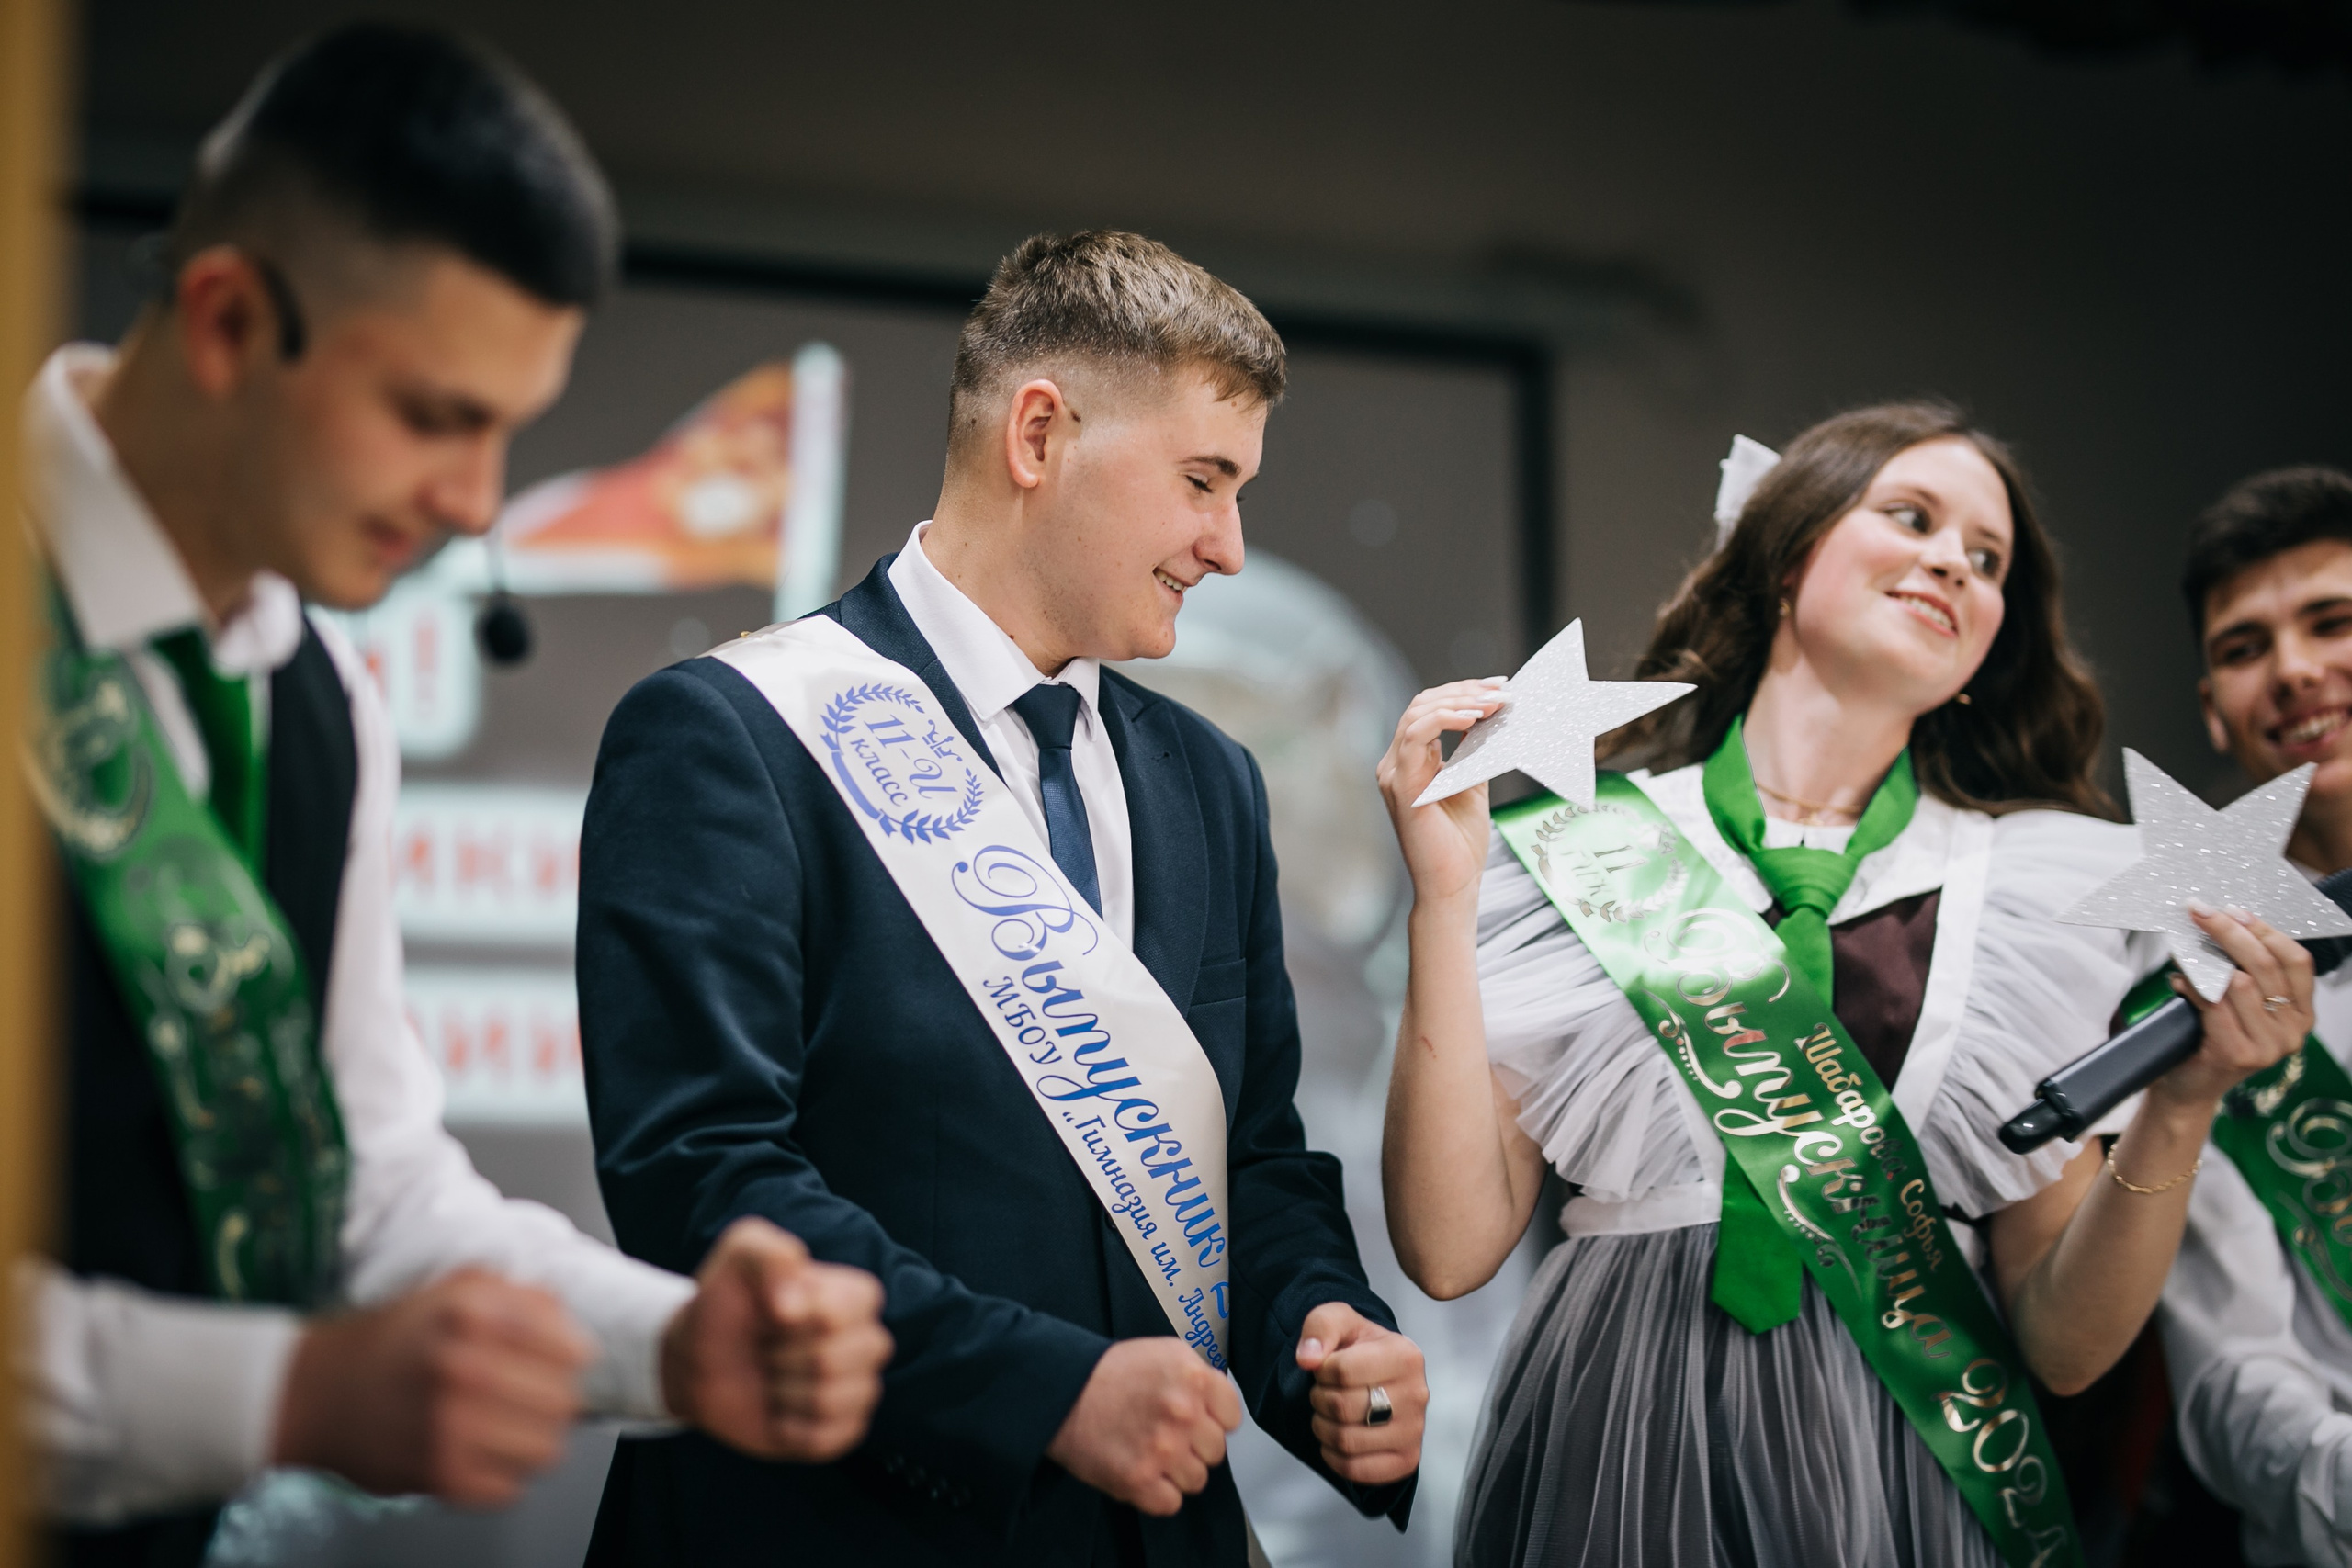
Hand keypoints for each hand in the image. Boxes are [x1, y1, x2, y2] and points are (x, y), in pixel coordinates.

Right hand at [272, 1267, 592, 1507]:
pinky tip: (481, 1453)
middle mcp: (463, 1367)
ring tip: (508, 1427)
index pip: (571, 1349)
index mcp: (474, 1314)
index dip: (570, 1357)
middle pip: (564, 1402)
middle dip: (555, 1400)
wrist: (314, 1392)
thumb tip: (569, 1323)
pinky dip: (502, 1475)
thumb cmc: (391, 1340)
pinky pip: (510, 1489)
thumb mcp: (456, 1290)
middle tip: (532, 1398)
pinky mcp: (438, 1476)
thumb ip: (522, 1296)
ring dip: (534, 1440)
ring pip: (546, 1450)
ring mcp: (451, 1426)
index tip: (560, 1361)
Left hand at [661, 1217, 891, 1461]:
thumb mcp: (740, 1253)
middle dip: (783, 1356)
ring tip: (769, 1378)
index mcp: (855, 1297)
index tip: (772, 1310)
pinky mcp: (840, 1432)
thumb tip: (793, 1304)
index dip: (803, 1313)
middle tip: (765, 1348)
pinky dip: (787, 1428)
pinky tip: (775, 1411)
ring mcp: (857, 1390)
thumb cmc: (726, 1303)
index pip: (853, 1307)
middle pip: (835, 1360)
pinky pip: (823, 1438)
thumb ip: (770, 1251)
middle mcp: (866, 1342)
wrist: (695, 1359)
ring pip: (830, 1400)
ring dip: (782, 1392)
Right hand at [1046, 1337, 1241, 1515]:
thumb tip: (1218, 1404)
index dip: (1214, 1420)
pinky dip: (1158, 1494)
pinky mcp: (1138, 1480)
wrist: (1062, 1392)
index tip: (1198, 1420)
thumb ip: (1198, 1376)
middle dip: (1194, 1446)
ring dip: (1177, 1472)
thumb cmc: (1109, 1372)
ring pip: (1196, 1480)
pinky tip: (1143, 1473)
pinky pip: (1171, 1503)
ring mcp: (1162, 1450)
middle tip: (1168, 1436)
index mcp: (1193, 1379)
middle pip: (1215, 1451)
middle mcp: (1183, 1414)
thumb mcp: (1165, 1352)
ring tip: (1153, 1454)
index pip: (1232, 1418)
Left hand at [1297, 1302, 1425, 1486]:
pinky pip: (1356, 1470)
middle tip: (1324, 1392)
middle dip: (1320, 1399)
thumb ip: (1321, 1327)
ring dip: (1323, 1428)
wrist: (1379, 1375)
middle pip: (1343, 1408)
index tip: (1326, 1367)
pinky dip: (1334, 1457)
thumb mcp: (1339, 1320)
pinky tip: (1337, 1438)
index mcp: (1405, 1355)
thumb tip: (1308, 1358)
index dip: (1321, 1370)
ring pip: (1347, 1441)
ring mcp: (1415, 1431)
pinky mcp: (1406, 1460)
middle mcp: (1417, 1394)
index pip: (1341, 1370)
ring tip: (1329, 1414)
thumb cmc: (1359, 1348)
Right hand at [1376, 679, 1510, 904]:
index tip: (1500, 685)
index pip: (1429, 708)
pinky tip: (1473, 719)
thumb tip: (1493, 711)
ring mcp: (1393, 773)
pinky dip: (1445, 719)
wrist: (1454, 884)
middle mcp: (1395, 763)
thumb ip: (1474, 748)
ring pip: (1417, 713)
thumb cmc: (1461, 842)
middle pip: (1422, 703)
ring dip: (1459, 701)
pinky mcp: (1400, 786)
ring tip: (1494, 703)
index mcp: (1411, 761)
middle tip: (1503, 691)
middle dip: (1465, 690)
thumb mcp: (1473, 781)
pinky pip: (1416, 737)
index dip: (1463, 691)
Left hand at [2161, 901, 2315, 1109]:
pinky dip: (2192, 986)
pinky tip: (2178, 983)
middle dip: (2227, 932)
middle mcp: (2293, 1031)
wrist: (2186, 1087)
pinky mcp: (2239, 1054)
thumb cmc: (2209, 1038)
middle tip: (2199, 912)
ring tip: (2183, 958)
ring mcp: (2269, 1046)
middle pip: (2265, 965)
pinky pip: (2214, 1003)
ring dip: (2204, 962)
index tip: (2233, 911)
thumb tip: (2224, 921)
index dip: (2264, 930)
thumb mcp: (2239, 1003)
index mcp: (2301, 1012)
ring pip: (2239, 982)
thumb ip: (2246, 972)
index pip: (2296, 960)